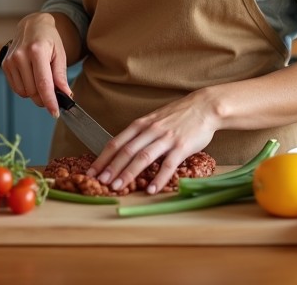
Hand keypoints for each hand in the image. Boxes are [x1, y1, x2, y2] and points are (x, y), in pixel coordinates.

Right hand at [0, 12, 70, 116]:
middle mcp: (20, 56)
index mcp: (37, 51)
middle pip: (33, 91)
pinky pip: (16, 88)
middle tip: (53, 92)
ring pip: (24, 92)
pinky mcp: (4, 65)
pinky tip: (31, 77)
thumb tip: (65, 94)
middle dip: (44, 97)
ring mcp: (10, 60)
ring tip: (41, 79)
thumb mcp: (60, 54)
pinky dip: (26, 89)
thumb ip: (61, 76)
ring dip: (35, 93)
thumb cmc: (49, 39)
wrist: (32, 25)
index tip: (55, 112)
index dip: (50, 101)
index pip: (43, 84)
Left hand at [89, 89, 218, 194]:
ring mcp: (166, 138)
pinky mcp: (182, 146)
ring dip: (128, 173)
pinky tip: (152, 189)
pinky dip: (159, 178)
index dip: (103, 158)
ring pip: (143, 157)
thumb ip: (140, 133)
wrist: (204, 107)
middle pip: (126, 151)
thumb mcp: (154, 119)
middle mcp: (150, 130)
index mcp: (141, 124)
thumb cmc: (179, 115)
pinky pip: (168, 164)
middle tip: (101, 182)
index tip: (92, 172)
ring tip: (118, 187)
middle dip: (111, 168)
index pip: (116, 142)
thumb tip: (123, 151)